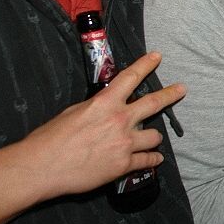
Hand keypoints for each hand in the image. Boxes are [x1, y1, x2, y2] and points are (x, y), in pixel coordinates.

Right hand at [24, 51, 181, 199]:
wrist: (42, 167)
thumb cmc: (50, 139)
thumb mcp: (73, 112)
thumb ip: (96, 109)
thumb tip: (105, 109)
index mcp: (105, 103)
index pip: (130, 78)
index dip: (146, 65)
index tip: (157, 57)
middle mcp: (119, 120)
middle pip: (154, 103)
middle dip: (171, 94)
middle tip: (181, 89)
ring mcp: (124, 143)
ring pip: (155, 136)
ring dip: (153, 138)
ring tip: (152, 140)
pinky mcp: (124, 165)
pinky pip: (148, 160)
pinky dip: (152, 160)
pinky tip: (155, 159)